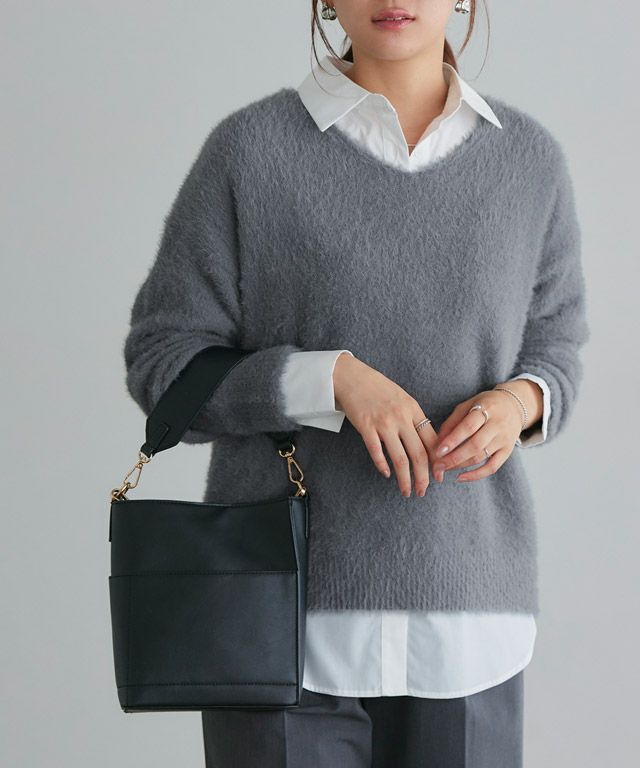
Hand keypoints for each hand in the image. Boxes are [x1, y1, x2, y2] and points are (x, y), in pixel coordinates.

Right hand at [333, 353, 438, 496]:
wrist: (352, 377)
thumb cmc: (378, 388)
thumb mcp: (402, 398)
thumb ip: (413, 418)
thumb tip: (427, 443)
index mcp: (413, 409)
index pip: (432, 441)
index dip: (437, 462)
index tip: (439, 476)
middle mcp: (401, 417)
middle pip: (419, 454)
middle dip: (424, 477)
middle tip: (423, 491)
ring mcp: (383, 422)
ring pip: (400, 458)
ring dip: (405, 479)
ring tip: (407, 491)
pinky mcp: (366, 426)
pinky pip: (377, 452)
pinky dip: (383, 466)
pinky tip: (387, 474)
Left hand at [431, 388, 525, 482]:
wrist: (514, 406)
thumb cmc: (484, 405)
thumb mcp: (468, 405)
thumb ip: (452, 422)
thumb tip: (436, 443)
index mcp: (486, 408)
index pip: (468, 426)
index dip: (453, 440)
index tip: (438, 451)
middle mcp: (498, 424)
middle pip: (475, 445)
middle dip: (454, 457)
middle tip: (437, 465)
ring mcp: (504, 439)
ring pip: (481, 457)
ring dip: (460, 465)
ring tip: (444, 468)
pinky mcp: (507, 451)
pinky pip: (492, 467)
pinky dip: (476, 475)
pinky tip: (461, 477)